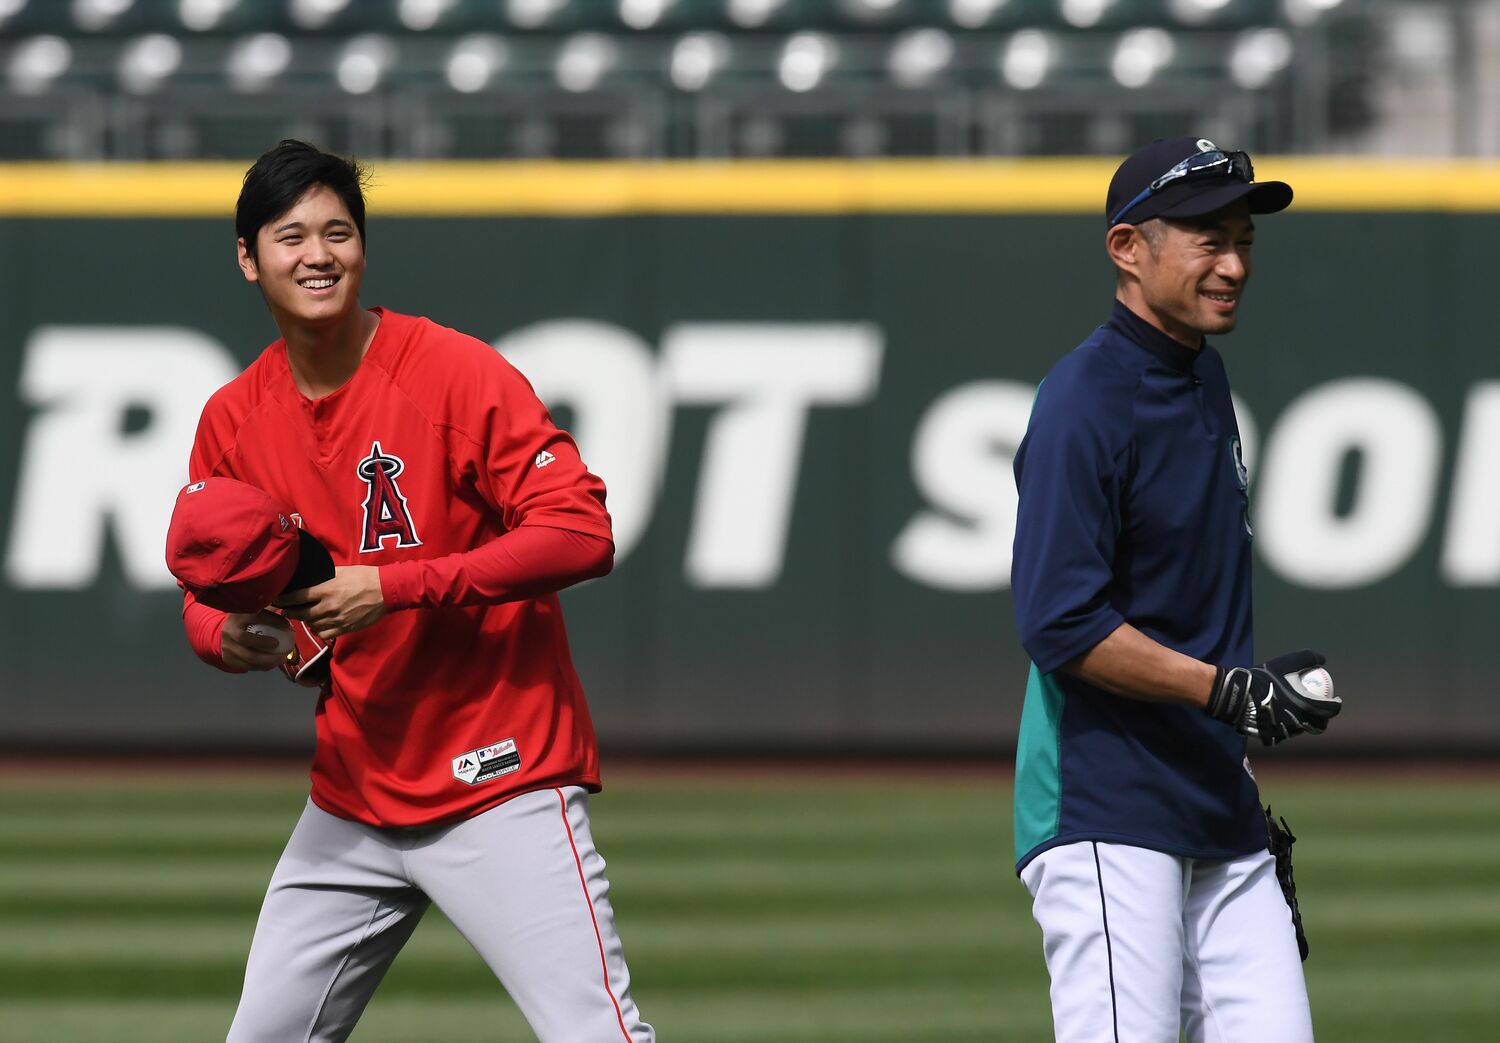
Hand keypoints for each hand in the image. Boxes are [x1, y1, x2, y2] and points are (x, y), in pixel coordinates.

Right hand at [221, 610, 294, 672]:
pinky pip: (247, 666)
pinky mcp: (227, 658)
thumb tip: (291, 610)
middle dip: (264, 644)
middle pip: (245, 639)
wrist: (227, 633)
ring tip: (282, 658)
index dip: (273, 621)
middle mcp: (229, 630)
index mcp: (238, 615)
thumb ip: (271, 609)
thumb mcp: (256, 611)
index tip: (287, 626)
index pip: (256, 616)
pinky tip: (273, 664)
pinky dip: (262, 666)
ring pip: (248, 657)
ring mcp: (226, 646)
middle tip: (281, 646)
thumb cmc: (249, 620)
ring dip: (268, 661)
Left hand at [276, 565, 386, 640]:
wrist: (386, 590)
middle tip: (283, 610)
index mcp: (326, 589)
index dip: (283, 599)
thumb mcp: (341, 571)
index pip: (297, 596)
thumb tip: (309, 580)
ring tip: (301, 616)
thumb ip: (324, 578)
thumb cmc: (364, 576)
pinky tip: (317, 624)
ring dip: (304, 620)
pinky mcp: (345, 628)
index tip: (275, 599)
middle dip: (289, 611)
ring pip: (311, 624)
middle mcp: (328, 606)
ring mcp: (337, 619)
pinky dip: (318, 629)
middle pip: (300, 613)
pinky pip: (324, 633)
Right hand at [1206, 649, 1341, 745]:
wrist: (1237, 695)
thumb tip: (1322, 659)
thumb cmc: (1263, 679)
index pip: (1330, 710)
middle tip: (1317, 711)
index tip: (1334, 700)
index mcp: (1306, 707)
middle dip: (1321, 720)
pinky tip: (1278, 719)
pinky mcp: (1272, 737)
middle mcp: (1299, 723)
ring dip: (1302, 723)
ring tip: (1295, 713)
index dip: (1336, 705)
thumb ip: (1306, 659)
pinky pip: (1282, 733)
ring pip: (1300, 730)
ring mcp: (1285, 732)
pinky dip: (1284, 727)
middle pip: (1318, 726)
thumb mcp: (1284, 663)